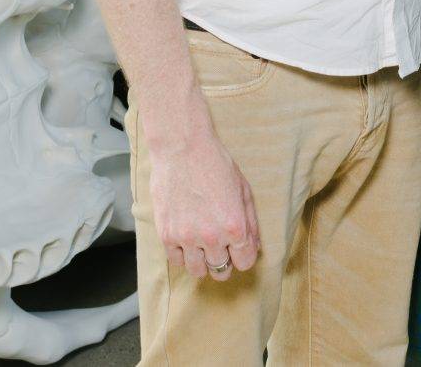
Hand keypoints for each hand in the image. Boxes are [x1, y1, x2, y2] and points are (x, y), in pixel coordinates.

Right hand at [149, 135, 261, 281]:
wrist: (182, 149)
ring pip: (198, 271)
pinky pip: (177, 262)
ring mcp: (187, 238)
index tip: (238, 249)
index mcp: (235, 227)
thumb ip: (251, 223)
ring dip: (203, 262)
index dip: (243, 257)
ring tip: (203, 246)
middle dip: (225, 262)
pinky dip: (183, 256)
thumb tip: (254, 247)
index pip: (244, 263)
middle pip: (221, 271)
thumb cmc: (215, 164)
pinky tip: (187, 241)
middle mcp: (212, 237)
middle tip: (221, 248)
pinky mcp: (167, 235)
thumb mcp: (244, 190)